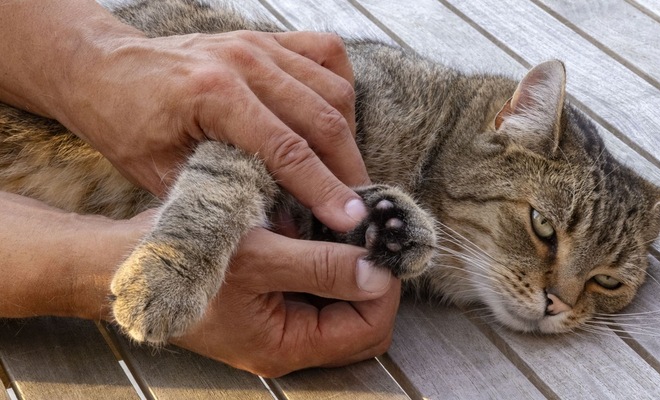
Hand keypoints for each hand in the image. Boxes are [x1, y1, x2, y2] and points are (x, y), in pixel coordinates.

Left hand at [56, 29, 367, 231]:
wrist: (103, 68)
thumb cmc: (125, 122)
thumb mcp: (161, 173)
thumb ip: (220, 199)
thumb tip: (281, 231)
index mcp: (214, 93)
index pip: (288, 150)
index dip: (324, 190)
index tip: (353, 221)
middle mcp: (246, 61)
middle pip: (323, 119)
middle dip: (348, 169)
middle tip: (360, 207)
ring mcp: (260, 45)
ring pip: (333, 90)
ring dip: (348, 137)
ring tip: (348, 174)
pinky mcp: (267, 39)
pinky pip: (327, 54)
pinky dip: (341, 89)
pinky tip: (338, 119)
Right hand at [173, 227, 400, 376]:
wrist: (122, 262)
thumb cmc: (183, 261)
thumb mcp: (260, 258)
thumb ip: (323, 266)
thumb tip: (379, 274)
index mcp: (286, 345)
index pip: (368, 329)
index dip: (385, 289)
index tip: (385, 246)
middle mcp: (285, 343)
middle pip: (360, 324)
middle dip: (373, 282)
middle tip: (373, 239)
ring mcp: (276, 325)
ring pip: (341, 306)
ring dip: (351, 270)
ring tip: (348, 232)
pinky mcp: (267, 305)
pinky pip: (315, 291)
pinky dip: (327, 264)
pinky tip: (320, 233)